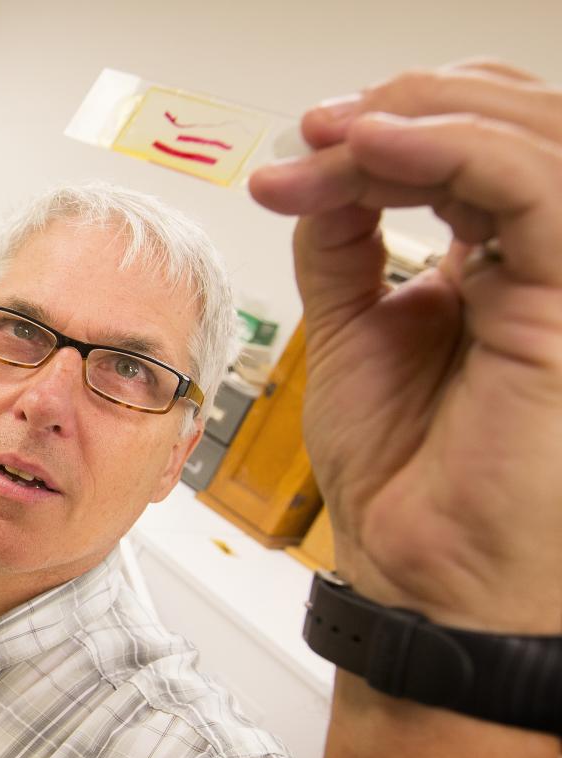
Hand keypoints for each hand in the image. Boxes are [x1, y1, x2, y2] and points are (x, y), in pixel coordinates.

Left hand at [250, 61, 561, 632]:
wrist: (415, 571)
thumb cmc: (401, 476)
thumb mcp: (352, 329)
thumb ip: (346, 241)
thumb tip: (320, 164)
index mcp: (508, 262)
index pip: (481, 145)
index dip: (396, 121)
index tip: (300, 146)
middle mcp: (548, 262)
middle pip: (516, 122)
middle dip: (406, 105)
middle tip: (314, 131)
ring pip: (534, 138)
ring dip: (419, 117)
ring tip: (331, 138)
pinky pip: (533, 190)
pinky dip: (451, 151)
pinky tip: (369, 150)